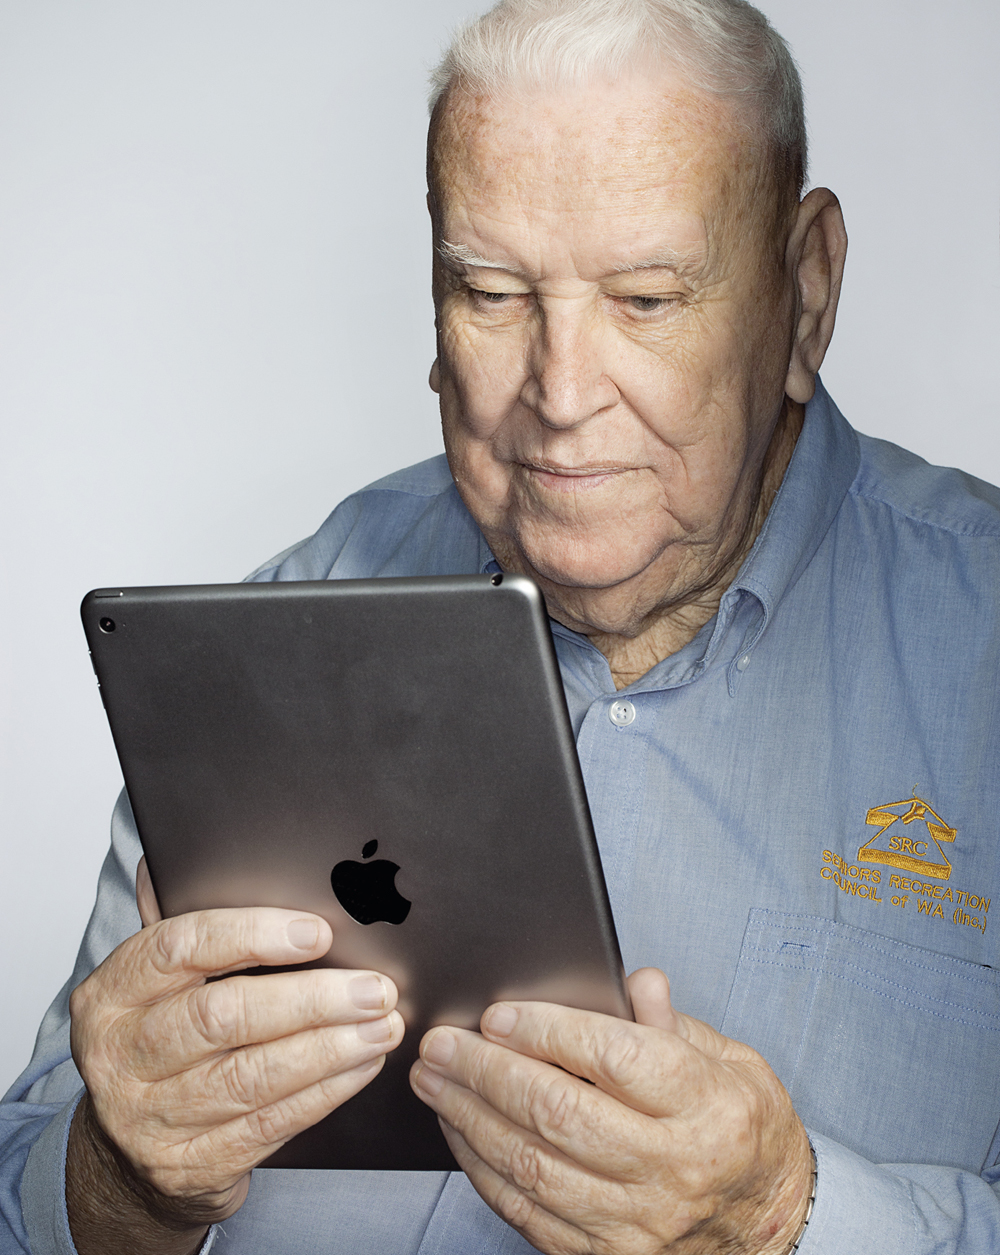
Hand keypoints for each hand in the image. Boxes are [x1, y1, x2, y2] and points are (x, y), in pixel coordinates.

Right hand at [67, 859, 402, 1252]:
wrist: (127, 1151)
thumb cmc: (159, 1035)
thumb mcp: (155, 980)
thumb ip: (182, 921)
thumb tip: (198, 848)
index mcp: (113, 992)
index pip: (180, 947)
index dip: (253, 935)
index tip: (319, 931)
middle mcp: (123, 1054)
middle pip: (224, 1017)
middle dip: (312, 999)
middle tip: (375, 986)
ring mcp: (152, 1117)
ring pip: (254, 1076)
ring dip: (331, 1048)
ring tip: (384, 1024)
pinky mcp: (191, 1166)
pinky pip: (270, 1125)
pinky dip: (325, 1092)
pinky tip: (362, 1065)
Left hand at [410, 968, 811, 1254]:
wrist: (770, 1225)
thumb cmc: (745, 1129)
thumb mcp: (731, 1060)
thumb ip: (672, 1022)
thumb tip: (634, 981)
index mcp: (706, 1105)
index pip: (612, 1056)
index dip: (545, 1030)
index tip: (497, 1013)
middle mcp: (673, 1167)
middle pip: (559, 1112)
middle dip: (486, 1072)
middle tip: (441, 1043)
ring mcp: (638, 1221)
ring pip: (532, 1165)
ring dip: (470, 1118)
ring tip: (434, 1080)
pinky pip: (529, 1212)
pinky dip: (484, 1170)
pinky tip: (461, 1132)